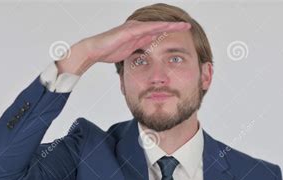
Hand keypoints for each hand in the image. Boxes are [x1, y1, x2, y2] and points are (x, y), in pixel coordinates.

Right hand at [56, 20, 190, 75]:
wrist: (94, 50)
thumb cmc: (109, 51)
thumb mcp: (130, 51)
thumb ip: (141, 48)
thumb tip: (152, 48)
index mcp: (139, 35)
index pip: (158, 32)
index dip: (171, 32)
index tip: (183, 33)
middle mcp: (138, 29)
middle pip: (160, 26)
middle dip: (174, 25)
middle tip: (188, 25)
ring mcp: (133, 28)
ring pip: (155, 25)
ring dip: (168, 24)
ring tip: (181, 24)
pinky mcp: (128, 31)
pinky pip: (144, 28)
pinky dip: (155, 27)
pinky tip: (165, 27)